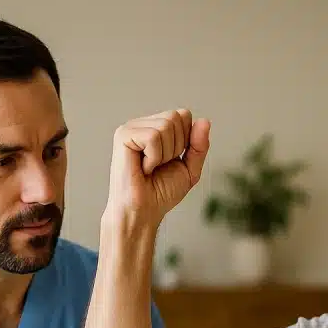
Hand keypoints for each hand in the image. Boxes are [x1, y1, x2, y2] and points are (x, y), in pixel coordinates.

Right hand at [106, 109, 210, 228]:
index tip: (171, 161)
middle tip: (159, 166)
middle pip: (176, 116)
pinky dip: (154, 158)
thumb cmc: (161, 193)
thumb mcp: (189, 169)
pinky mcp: (123, 135)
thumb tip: (205, 121)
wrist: (143, 212)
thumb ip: (199, 146)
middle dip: (176, 147)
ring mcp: (131, 128)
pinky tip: (142, 168)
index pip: (184, 114)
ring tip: (150, 168)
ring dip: (165, 154)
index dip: (186, 140)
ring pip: (166, 126)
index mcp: (156, 128)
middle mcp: (142, 124)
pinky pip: (152, 137)